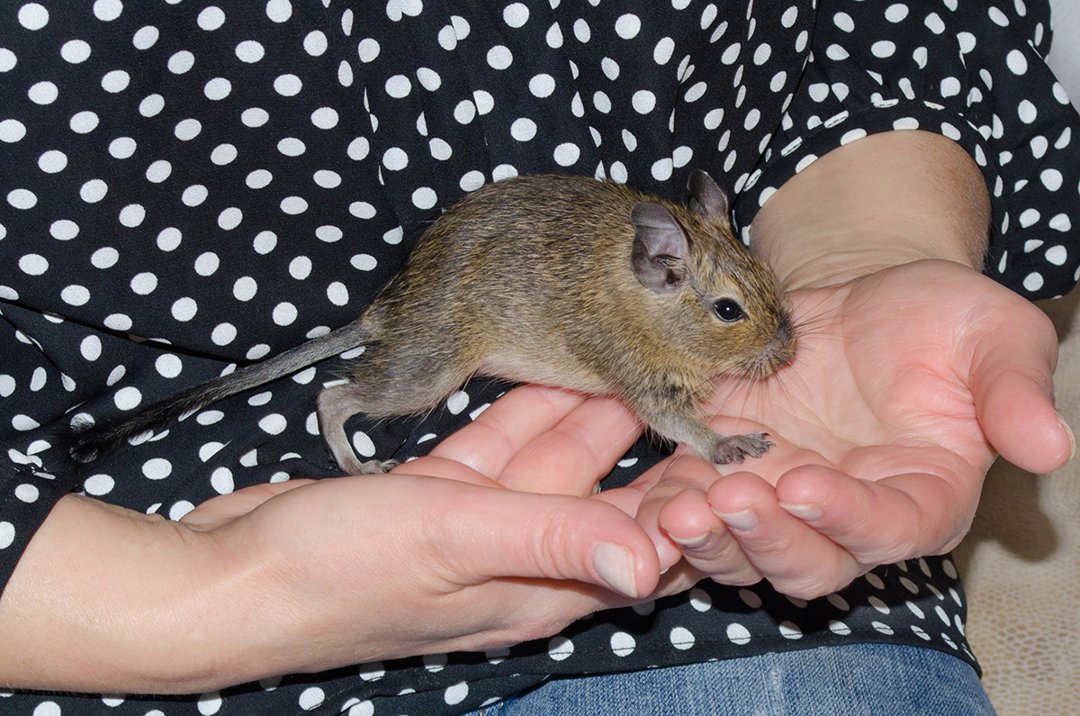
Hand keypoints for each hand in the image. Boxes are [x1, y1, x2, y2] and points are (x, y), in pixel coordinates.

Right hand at [0, 386, 661, 693]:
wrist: (231, 576)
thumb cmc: (336, 573)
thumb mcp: (453, 542)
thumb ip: (553, 541)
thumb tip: (655, 566)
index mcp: (541, 590)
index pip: (649, 550)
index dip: (699, 508)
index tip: (743, 454)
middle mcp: (522, 562)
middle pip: (613, 498)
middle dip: (658, 450)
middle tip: (704, 386)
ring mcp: (481, 526)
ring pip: (560, 462)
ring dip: (599, 417)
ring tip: (649, 359)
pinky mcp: (443, 496)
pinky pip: (504, 445)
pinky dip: (530, 411)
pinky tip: (558, 371)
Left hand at [636, 259, 1072, 598]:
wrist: (861, 302)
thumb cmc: (939, 321)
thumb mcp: (993, 336)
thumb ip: (1013, 391)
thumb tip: (1050, 446)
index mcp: (920, 497)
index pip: (888, 528)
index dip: (849, 518)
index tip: (809, 486)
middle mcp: (844, 516)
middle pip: (806, 560)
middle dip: (765, 540)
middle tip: (726, 502)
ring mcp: (778, 500)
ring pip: (738, 550)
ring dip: (704, 540)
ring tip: (673, 510)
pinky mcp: (724, 473)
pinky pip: (686, 507)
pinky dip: (657, 513)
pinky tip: (631, 501)